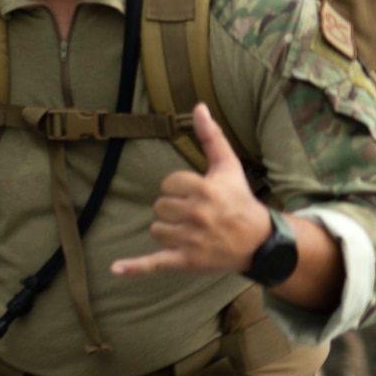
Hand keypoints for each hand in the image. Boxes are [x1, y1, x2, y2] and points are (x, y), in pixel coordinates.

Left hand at [110, 104, 270, 277]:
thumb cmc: (240, 200)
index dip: (179, 189)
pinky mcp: (186, 261)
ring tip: (192, 232)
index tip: (197, 195)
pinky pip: (155, 263)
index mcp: (204, 190)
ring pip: (157, 229)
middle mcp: (197, 215)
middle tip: (197, 215)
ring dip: (169, 231)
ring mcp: (191, 240)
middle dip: (174, 210)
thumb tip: (198, 107)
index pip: (168, 184)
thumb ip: (211, 136)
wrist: (259, 242)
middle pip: (160, 207)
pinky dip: (135, 267)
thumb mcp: (228, 166)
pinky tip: (115, 269)